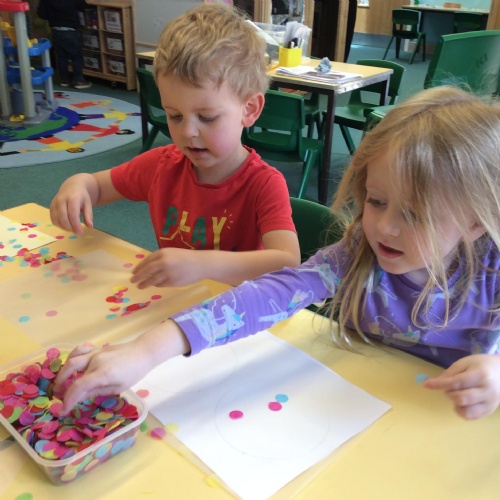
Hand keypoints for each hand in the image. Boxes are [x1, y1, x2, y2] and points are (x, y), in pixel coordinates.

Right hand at [50, 175, 94, 234]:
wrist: (73, 186)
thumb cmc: (82, 196)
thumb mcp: (88, 204)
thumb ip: (89, 215)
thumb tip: (90, 227)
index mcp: (73, 198)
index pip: (73, 215)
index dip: (76, 225)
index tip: (81, 233)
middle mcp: (62, 200)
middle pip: (63, 218)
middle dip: (70, 228)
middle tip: (77, 232)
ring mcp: (55, 202)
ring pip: (56, 219)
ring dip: (64, 227)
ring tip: (72, 229)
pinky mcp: (51, 206)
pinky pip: (53, 218)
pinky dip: (58, 224)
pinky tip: (66, 226)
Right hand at [54, 320, 189, 413]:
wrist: (143, 352)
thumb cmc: (134, 373)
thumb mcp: (118, 387)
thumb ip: (97, 391)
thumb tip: (78, 397)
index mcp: (102, 373)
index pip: (78, 386)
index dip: (68, 400)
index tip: (63, 410)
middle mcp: (95, 360)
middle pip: (70, 370)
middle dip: (60, 385)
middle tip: (59, 397)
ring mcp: (95, 352)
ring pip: (72, 359)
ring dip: (63, 371)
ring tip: (61, 383)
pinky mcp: (97, 348)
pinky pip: (80, 350)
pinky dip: (72, 357)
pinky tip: (71, 365)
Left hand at [131, 248, 203, 287]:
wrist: (201, 264)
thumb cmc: (187, 257)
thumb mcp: (172, 253)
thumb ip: (161, 258)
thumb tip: (148, 267)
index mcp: (162, 253)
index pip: (147, 261)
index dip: (139, 267)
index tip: (134, 272)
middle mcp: (163, 262)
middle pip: (146, 271)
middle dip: (138, 276)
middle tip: (132, 280)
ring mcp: (167, 273)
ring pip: (152, 280)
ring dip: (145, 283)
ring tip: (140, 286)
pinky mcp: (172, 282)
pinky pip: (161, 284)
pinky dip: (157, 285)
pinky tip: (155, 285)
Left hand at [423, 354, 499, 419]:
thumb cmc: (480, 365)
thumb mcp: (464, 363)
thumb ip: (450, 373)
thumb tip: (434, 383)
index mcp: (480, 375)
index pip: (456, 382)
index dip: (439, 384)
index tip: (426, 385)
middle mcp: (487, 391)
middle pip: (461, 398)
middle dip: (449, 393)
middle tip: (449, 388)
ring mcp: (490, 403)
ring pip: (466, 411)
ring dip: (455, 404)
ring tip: (457, 394)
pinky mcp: (489, 411)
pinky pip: (471, 417)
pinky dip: (461, 411)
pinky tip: (462, 403)